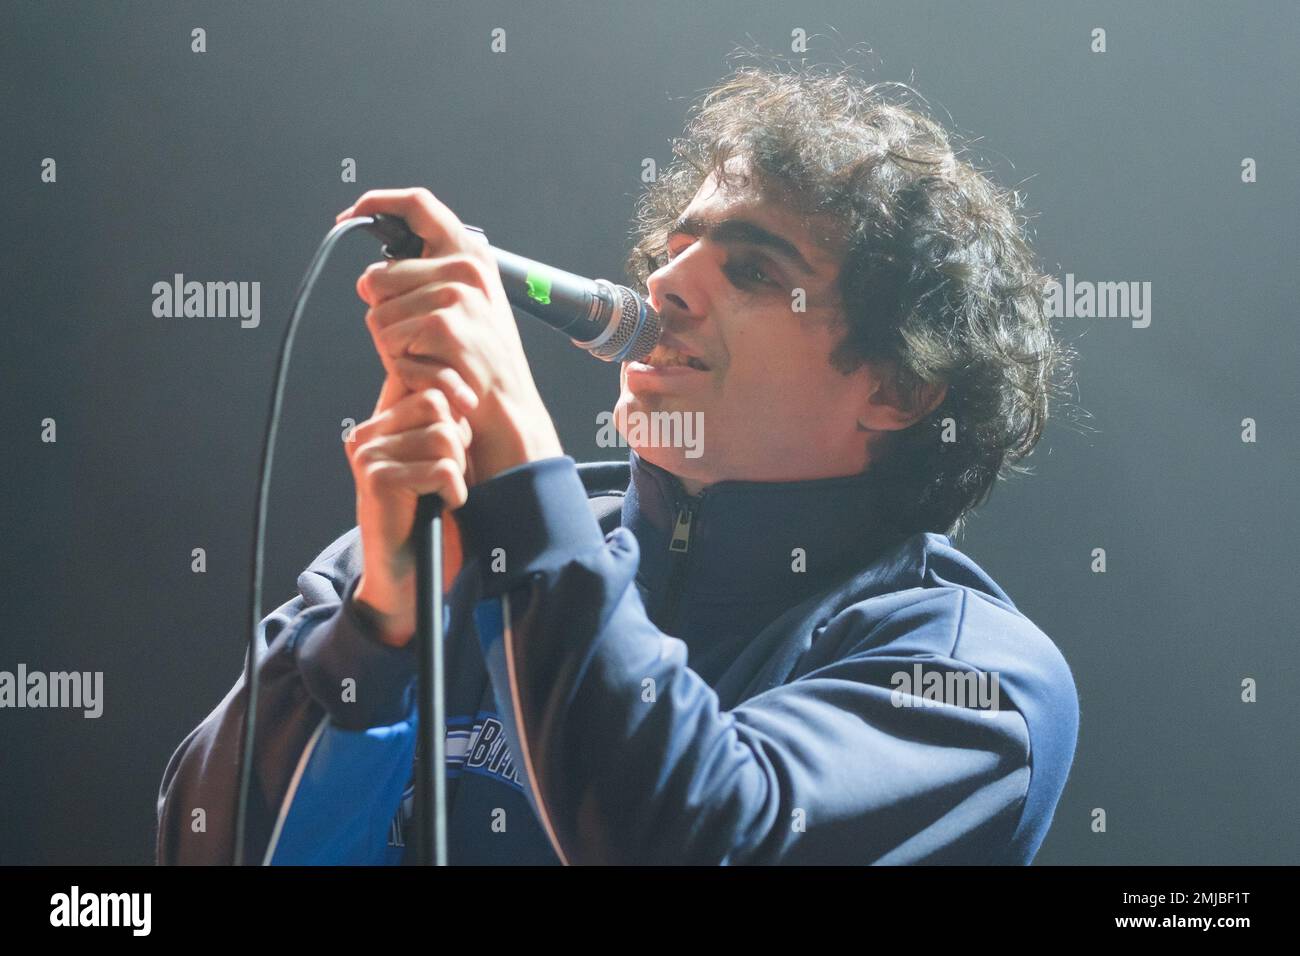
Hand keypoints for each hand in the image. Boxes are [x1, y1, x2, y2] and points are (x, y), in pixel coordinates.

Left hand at [336, 187, 563, 483]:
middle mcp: (465, 268)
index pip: (418, 206)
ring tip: (429, 359)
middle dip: (382, 312)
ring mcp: (455, 295)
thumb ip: (427, 280)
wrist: (509, 409)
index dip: (378, 203)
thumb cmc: (482, 364)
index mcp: (471, 254)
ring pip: (377, 313)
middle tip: (415, 341)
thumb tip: (369, 279)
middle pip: (378, 275)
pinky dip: (400, 363)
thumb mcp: (468, 307)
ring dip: (392, 344)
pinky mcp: (443, 326)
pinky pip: (387, 339)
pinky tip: (430, 371)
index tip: (352, 215)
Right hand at [347, 373, 471, 647]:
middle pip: (438, 403)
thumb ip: (443, 423)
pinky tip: (439, 507)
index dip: (449, 386)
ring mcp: (368, 455)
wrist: (405, 577)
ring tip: (441, 493)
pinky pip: (441, 469)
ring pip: (443, 436)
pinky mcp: (377, 479)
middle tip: (448, 474)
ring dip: (457, 470)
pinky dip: (454, 492)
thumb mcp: (438, 460)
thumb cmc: (429, 517)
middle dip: (458, 440)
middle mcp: (368, 433)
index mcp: (381, 422)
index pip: (417, 377)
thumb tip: (465, 390)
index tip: (468, 408)